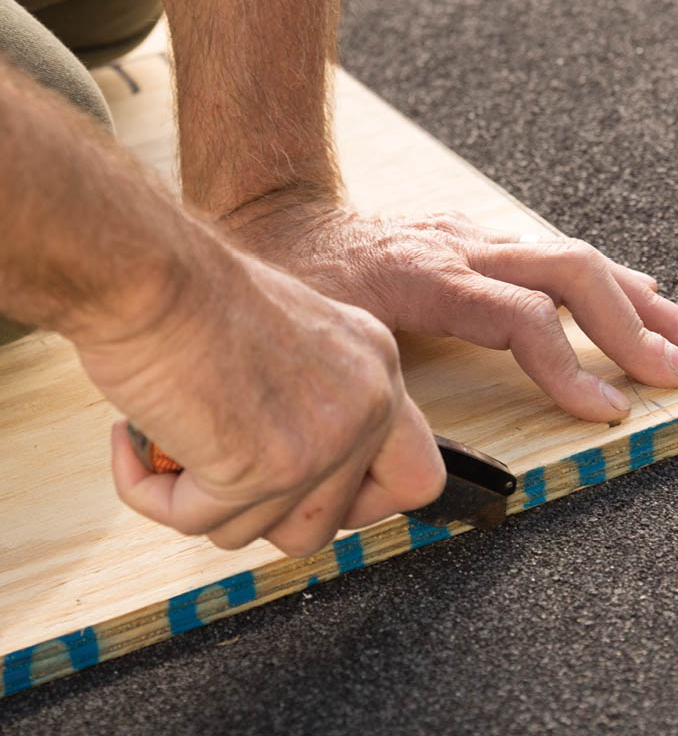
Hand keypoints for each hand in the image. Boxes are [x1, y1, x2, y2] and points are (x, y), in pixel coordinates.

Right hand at [77, 242, 444, 555]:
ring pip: (264, 532)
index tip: (315, 493)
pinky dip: (154, 494)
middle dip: (269, 514)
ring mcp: (322, 441)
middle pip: (331, 522)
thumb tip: (298, 476)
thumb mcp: (293, 339)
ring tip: (172, 443)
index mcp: (378, 369)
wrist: (149, 270)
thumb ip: (316, 403)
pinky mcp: (263, 469)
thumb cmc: (197, 291)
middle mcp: (365, 406)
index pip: (418, 477)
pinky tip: (135, 444)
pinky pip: (198, 523)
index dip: (366, 503)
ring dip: (207, 502)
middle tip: (226, 476)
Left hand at [226, 201, 677, 421]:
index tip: (606, 413)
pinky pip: (550, 254)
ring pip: (571, 257)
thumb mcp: (323, 336)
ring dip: (635, 299)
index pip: (521, 319)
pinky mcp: (473, 235)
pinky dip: (602, 280)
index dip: (569, 369)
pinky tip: (634, 294)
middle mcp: (461, 248)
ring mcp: (471, 235)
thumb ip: (373, 391)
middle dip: (631, 327)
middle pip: (568, 273)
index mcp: (426, 278)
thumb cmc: (294, 278)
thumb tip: (417, 460)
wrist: (281, 209)